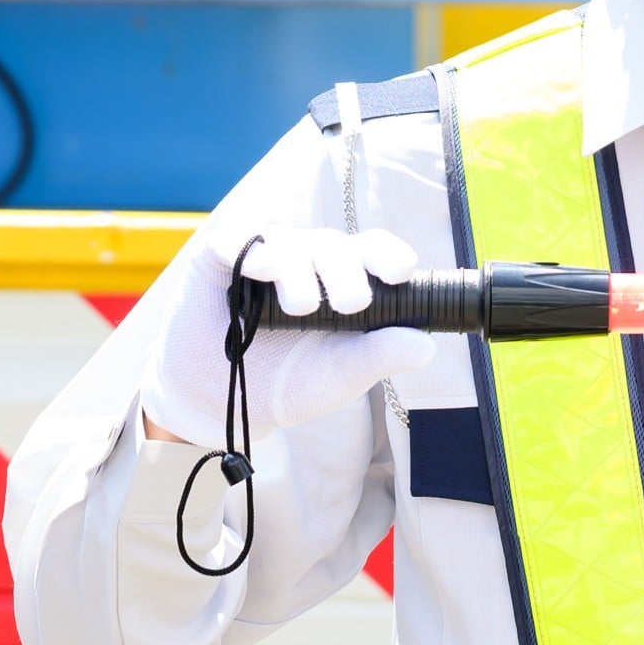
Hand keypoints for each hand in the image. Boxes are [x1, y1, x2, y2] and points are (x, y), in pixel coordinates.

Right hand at [140, 221, 435, 451]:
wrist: (216, 403)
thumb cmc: (283, 382)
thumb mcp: (336, 376)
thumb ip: (377, 358)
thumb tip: (427, 345)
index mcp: (341, 279)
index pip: (371, 251)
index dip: (388, 254)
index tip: (401, 273)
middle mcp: (305, 260)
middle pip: (333, 245)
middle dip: (346, 271)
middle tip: (352, 305)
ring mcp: (262, 256)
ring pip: (289, 242)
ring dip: (299, 269)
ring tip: (301, 306)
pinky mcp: (219, 260)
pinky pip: (237, 241)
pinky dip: (250, 251)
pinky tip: (259, 270)